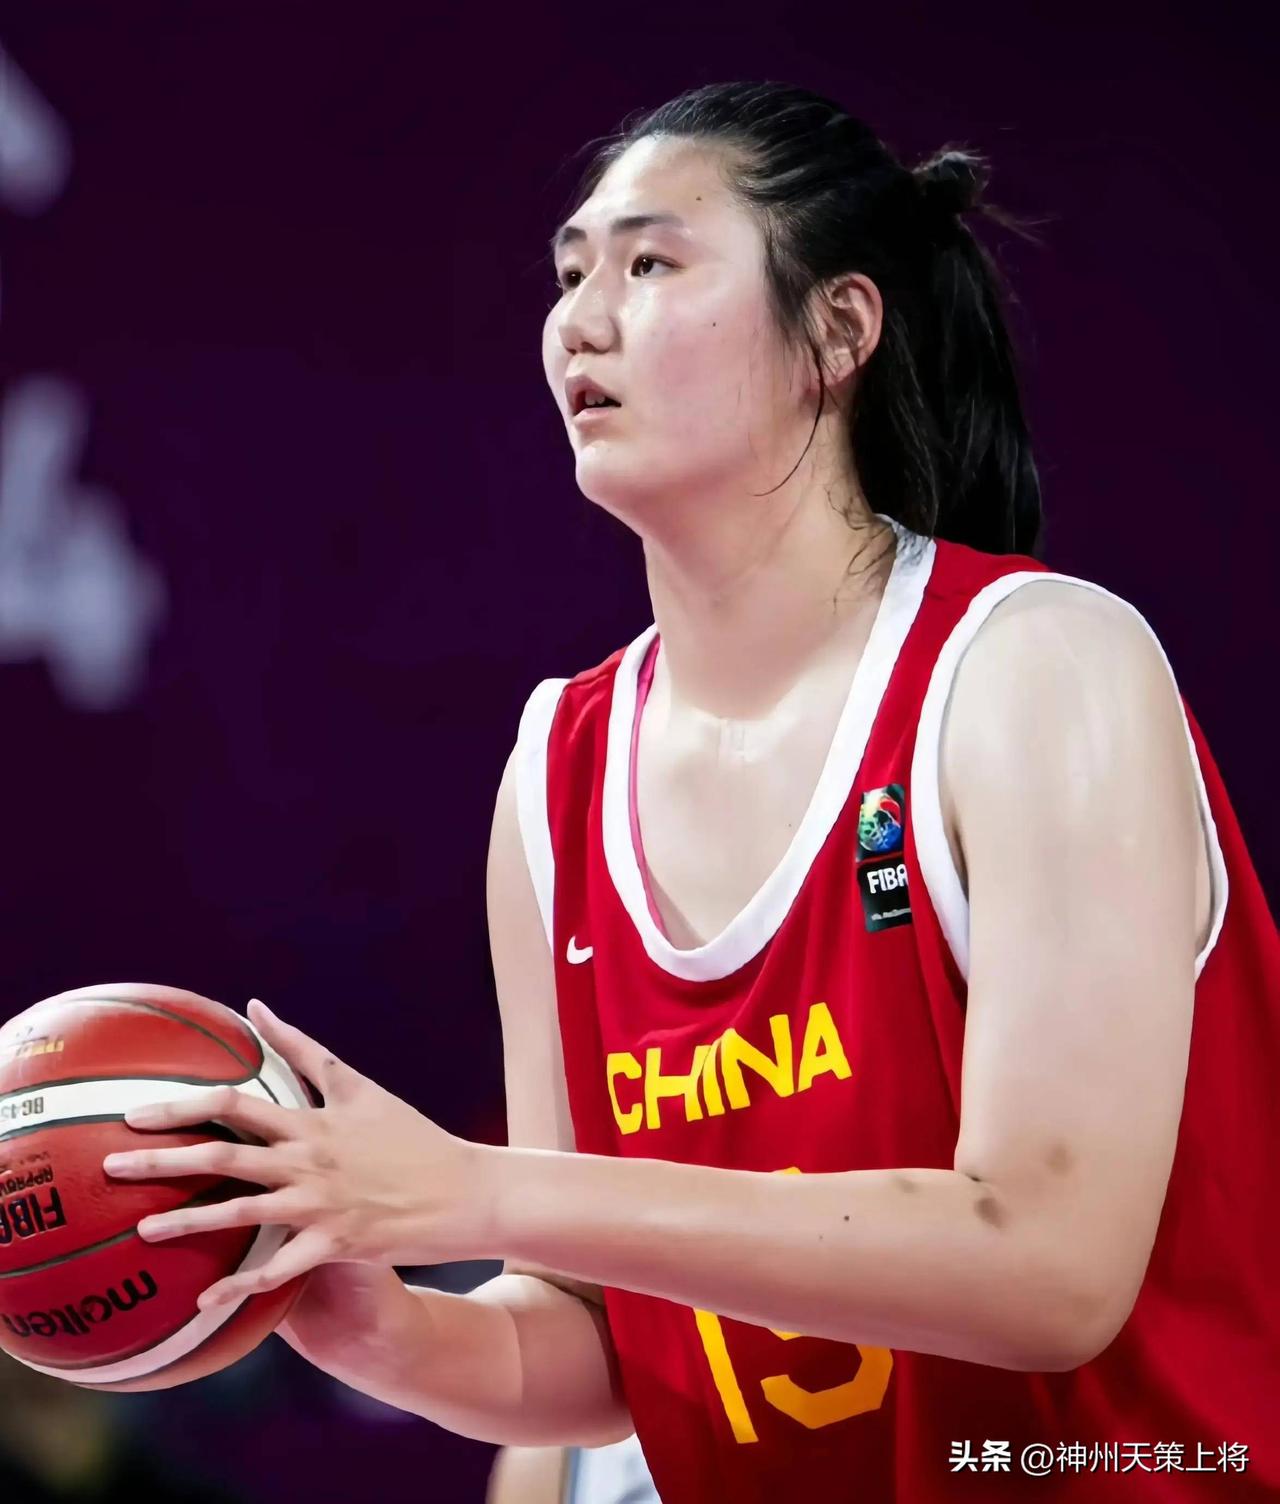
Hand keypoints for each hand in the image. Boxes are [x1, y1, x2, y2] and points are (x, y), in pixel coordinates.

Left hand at [102, 999, 498, 1308]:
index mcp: (312, 1122)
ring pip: (244, 1214)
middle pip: (225, 1156)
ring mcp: (322, 1204)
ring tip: (141, 1233)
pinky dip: (242, 1287)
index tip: (135, 1112)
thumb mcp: (359, 1088)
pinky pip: (280, 1270)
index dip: (182, 1107)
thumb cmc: (409, 1135)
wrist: (464, 1188)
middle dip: (163, 1161)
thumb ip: (302, 1050)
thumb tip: (255, 1006)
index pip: (236, 1105)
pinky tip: (204, 1303)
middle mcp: (310, 1159)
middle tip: (110, 1164)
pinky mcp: (337, 1243)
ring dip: (189, 1224)